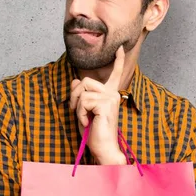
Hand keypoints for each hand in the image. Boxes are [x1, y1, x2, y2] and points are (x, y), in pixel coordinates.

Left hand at [69, 46, 126, 164]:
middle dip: (74, 96)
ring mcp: (111, 98)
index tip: (121, 47)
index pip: (115, 74)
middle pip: (84, 81)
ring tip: (86, 119)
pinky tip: (88, 123)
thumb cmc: (94, 132)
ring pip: (82, 92)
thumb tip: (75, 80)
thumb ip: (80, 95)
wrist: (103, 148)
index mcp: (110, 94)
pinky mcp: (106, 104)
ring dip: (77, 107)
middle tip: (78, 112)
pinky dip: (80, 113)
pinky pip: (84, 101)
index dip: (118, 60)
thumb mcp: (83, 111)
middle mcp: (113, 93)